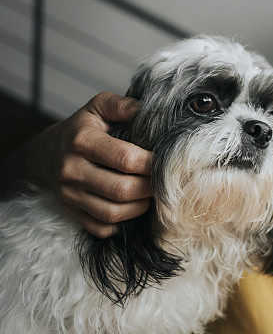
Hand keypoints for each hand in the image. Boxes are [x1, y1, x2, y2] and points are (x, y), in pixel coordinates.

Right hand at [32, 92, 152, 237]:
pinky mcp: (70, 212)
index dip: (152, 163)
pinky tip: (131, 208)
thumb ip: (122, 105)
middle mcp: (72, 169)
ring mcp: (69, 194)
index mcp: (82, 141)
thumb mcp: (98, 107)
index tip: (164, 160)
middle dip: (149, 187)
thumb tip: (147, 109)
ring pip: (112, 213)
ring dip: (139, 207)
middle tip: (160, 180)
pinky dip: (121, 223)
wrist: (47, 152)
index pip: (126, 159)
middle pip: (122, 189)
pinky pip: (101, 228)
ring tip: (149, 194)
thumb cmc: (83, 128)